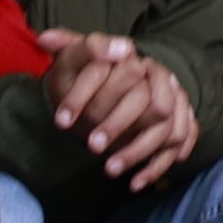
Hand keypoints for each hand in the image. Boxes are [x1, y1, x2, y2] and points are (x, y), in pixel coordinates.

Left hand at [42, 32, 200, 190]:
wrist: (117, 81)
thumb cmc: (91, 70)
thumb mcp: (76, 54)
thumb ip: (63, 43)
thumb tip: (44, 38)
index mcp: (131, 58)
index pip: (109, 73)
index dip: (83, 96)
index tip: (61, 121)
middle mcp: (158, 77)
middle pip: (145, 102)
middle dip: (116, 125)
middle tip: (91, 146)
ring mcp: (174, 101)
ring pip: (165, 128)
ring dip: (137, 150)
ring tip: (109, 169)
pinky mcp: (179, 123)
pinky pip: (178, 146)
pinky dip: (158, 166)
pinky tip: (135, 183)